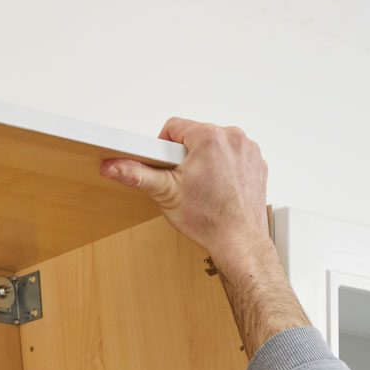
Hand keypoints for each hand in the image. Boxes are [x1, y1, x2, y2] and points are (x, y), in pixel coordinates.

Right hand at [101, 119, 274, 276]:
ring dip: (207, 160)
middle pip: (196, 135)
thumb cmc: (208, 220)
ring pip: (216, 145)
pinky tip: (220, 188)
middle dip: (186, 155)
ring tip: (204, 186)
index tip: (166, 167)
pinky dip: (225, 167)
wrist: (239, 242)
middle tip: (185, 181)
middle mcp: (233, 138)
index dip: (163, 148)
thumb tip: (113, 165)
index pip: (174, 127)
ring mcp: (248, 150)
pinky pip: (234, 155)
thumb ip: (136, 174)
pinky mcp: (257, 162)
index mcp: (209, 137)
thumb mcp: (165, 193)